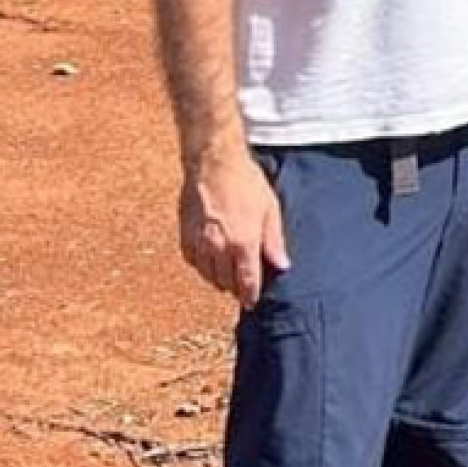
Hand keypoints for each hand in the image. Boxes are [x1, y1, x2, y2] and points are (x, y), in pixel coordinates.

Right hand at [179, 144, 288, 307]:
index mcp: (243, 244)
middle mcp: (218, 249)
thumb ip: (274, 241)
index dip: (250, 295)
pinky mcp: (185, 236)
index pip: (246, 282)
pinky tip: (211, 259)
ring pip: (208, 275)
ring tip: (228, 273)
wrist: (214, 164)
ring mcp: (199, 243)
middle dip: (236, 286)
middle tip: (244, 284)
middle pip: (226, 282)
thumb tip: (282, 265)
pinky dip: (202, 265)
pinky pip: (193, 261)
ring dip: (218, 278)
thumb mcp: (270, 210)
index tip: (252, 302)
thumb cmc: (246, 183)